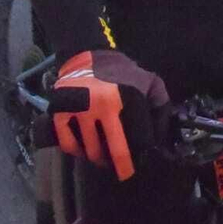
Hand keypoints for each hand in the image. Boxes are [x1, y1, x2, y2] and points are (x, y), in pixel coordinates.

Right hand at [49, 50, 169, 180]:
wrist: (86, 55)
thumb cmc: (121, 73)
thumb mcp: (150, 82)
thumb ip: (161, 106)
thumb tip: (160, 138)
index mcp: (129, 96)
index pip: (140, 139)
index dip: (143, 151)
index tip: (141, 157)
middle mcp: (104, 104)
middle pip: (114, 151)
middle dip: (120, 164)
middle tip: (122, 169)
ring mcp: (80, 109)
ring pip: (92, 151)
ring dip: (99, 158)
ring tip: (103, 157)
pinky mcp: (60, 112)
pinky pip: (69, 144)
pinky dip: (77, 152)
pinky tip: (84, 150)